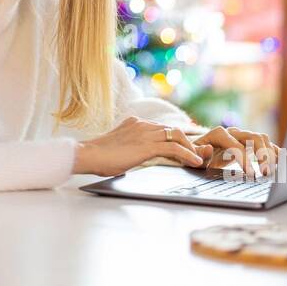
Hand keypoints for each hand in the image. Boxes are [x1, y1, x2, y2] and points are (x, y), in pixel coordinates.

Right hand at [73, 116, 213, 176]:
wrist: (88, 155)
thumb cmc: (98, 156)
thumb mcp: (120, 148)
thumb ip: (132, 148)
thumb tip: (137, 158)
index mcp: (135, 123)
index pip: (163, 128)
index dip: (176, 138)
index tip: (186, 147)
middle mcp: (142, 124)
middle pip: (173, 130)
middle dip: (188, 142)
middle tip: (197, 154)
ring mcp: (145, 132)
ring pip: (177, 137)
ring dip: (191, 148)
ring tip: (198, 159)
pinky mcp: (147, 145)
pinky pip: (174, 148)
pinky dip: (187, 155)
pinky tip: (194, 162)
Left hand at [192, 126, 280, 177]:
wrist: (196, 148)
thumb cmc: (193, 155)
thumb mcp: (190, 156)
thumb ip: (198, 153)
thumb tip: (208, 149)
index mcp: (219, 134)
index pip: (236, 146)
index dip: (246, 160)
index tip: (252, 175)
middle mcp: (233, 132)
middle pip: (254, 137)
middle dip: (262, 155)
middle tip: (266, 173)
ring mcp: (242, 135)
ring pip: (262, 138)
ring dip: (270, 153)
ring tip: (274, 170)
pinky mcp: (249, 141)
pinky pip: (265, 143)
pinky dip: (274, 151)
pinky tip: (282, 162)